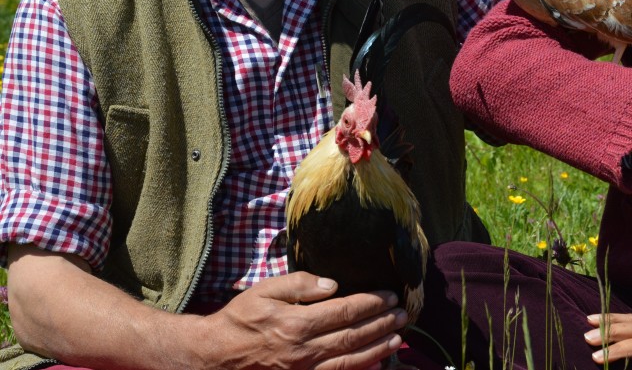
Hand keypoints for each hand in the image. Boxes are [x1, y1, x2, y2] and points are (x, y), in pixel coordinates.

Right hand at [196, 272, 405, 369]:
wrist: (215, 357)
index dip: (371, 303)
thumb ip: (299, 284)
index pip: (344, 311)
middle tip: (403, 313)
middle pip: (353, 336)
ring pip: (351, 360)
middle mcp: (304, 350)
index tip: (390, 295)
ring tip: (399, 337)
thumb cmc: (240, 320)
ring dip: (379, 348)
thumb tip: (332, 284)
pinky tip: (376, 361)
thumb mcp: (264, 291)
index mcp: (296, 323)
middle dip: (382, 323)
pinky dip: (360, 368)